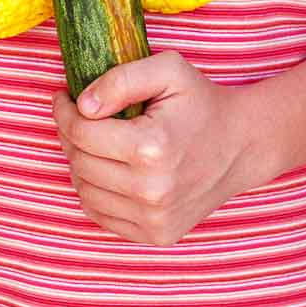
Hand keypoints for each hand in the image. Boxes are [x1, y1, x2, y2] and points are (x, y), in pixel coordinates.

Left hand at [51, 51, 259, 245]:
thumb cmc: (201, 102)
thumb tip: (82, 105)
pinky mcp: (156, 235)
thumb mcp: (169, 70)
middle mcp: (151, 191)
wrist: (241, 145)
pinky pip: (101, 215)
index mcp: (152, 148)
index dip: (64, 111)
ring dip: (80, 163)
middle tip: (78, 115)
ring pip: (85, 190)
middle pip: (80, 161)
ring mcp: (154, 219)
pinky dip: (95, 190)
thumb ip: (122, 79)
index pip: (82, 132)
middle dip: (70, 134)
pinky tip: (109, 168)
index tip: (65, 96)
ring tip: (95, 141)